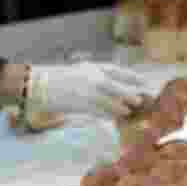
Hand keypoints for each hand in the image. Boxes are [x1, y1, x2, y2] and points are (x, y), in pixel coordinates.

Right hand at [26, 62, 149, 119]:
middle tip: (141, 100)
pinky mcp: (82, 105)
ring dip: (120, 107)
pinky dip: (107, 114)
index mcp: (93, 68)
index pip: (118, 71)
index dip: (133, 78)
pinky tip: (113, 117)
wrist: (41, 84)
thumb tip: (116, 88)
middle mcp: (93, 78)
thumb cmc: (61, 79)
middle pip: (118, 87)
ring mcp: (88, 92)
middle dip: (130, 94)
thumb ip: (98, 78)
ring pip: (111, 101)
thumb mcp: (81, 72)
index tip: (145, 82)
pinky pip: (100, 112)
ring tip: (127, 111)